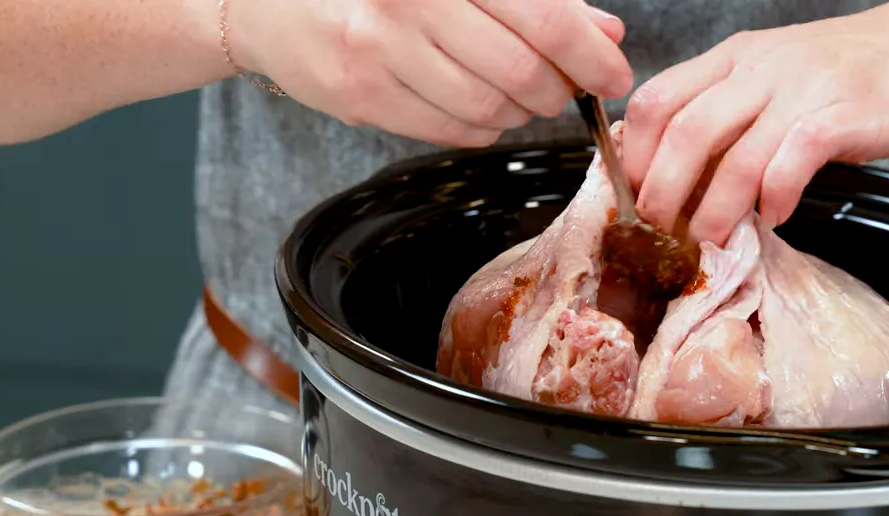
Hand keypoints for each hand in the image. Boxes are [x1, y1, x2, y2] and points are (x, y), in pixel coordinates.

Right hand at [228, 0, 632, 146]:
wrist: (276, 0)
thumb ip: (537, 1)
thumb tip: (605, 34)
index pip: (545, 19)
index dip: (591, 57)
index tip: (613, 75)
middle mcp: (411, 1)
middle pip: (523, 73)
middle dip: (558, 92)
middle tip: (562, 90)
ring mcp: (381, 50)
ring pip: (491, 109)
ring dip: (521, 112)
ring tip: (518, 96)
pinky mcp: (362, 95)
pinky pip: (453, 131)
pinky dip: (483, 127)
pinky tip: (480, 108)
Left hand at [621, 0, 888, 244]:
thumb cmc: (856, 70)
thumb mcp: (779, 77)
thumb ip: (734, 115)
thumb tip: (683, 178)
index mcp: (735, 57)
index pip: (658, 100)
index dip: (635, 156)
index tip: (633, 199)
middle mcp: (762, 67)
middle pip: (684, 131)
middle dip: (662, 192)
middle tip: (659, 234)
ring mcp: (804, 88)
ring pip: (733, 155)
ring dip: (712, 209)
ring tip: (708, 240)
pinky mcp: (846, 114)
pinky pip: (792, 162)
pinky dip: (774, 198)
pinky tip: (773, 218)